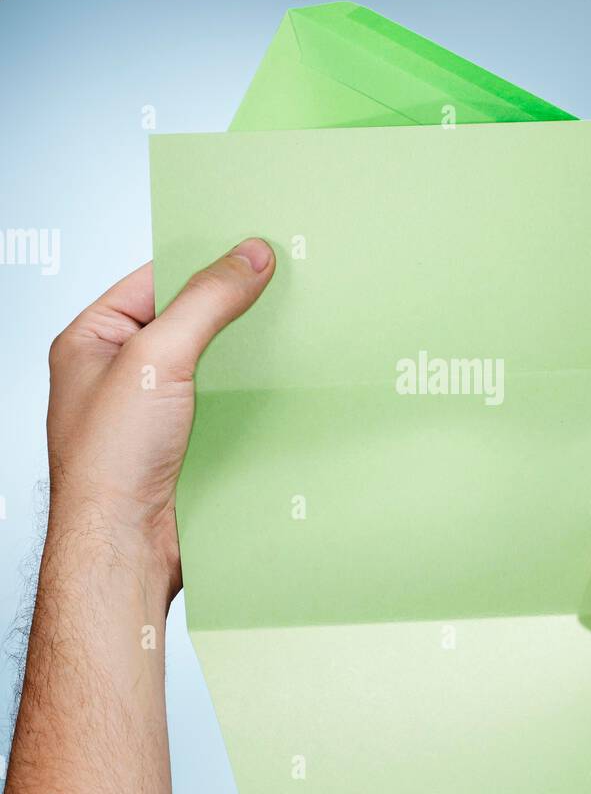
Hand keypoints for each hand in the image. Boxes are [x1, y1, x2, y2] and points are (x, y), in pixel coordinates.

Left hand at [46, 240, 274, 600]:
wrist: (125, 548)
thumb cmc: (109, 461)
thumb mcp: (156, 358)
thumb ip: (205, 302)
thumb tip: (249, 255)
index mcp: (92, 340)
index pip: (154, 280)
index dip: (203, 261)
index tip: (253, 244)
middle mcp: (120, 372)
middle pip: (188, 320)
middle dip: (233, 307)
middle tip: (284, 280)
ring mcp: (153, 411)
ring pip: (212, 364)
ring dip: (248, 354)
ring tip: (295, 326)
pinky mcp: (184, 444)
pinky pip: (226, 404)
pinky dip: (253, 395)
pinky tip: (284, 382)